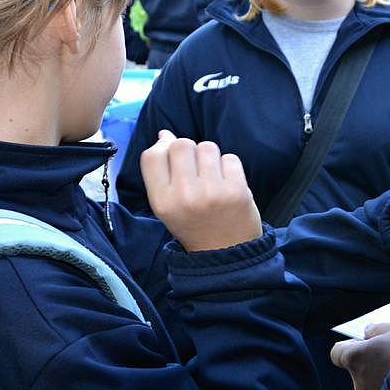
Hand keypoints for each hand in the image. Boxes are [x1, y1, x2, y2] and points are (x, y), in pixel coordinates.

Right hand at [141, 131, 261, 250]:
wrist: (227, 254)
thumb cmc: (194, 224)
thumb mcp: (168, 206)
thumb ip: (161, 172)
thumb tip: (164, 135)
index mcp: (162, 202)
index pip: (152, 156)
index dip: (161, 147)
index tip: (171, 155)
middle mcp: (185, 196)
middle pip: (181, 144)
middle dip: (188, 150)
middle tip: (195, 169)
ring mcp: (212, 192)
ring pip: (207, 147)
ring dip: (209, 157)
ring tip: (211, 177)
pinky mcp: (237, 190)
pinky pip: (230, 157)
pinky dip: (229, 167)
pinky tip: (226, 183)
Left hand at [331, 322, 389, 389]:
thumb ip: (377, 329)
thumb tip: (368, 331)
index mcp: (355, 358)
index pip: (336, 353)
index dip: (349, 346)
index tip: (363, 342)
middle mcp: (359, 381)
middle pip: (357, 368)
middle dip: (371, 360)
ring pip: (372, 381)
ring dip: (384, 374)